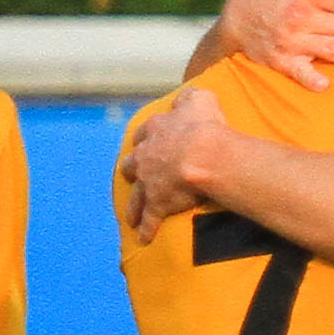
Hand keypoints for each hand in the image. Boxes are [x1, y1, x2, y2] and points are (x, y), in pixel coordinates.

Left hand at [116, 88, 226, 237]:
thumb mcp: (199, 99)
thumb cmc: (203, 125)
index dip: (146, 138)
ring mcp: (149, 182)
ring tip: (129, 217)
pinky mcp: (156, 204)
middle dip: (132, 170)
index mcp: (157, 130)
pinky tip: (144, 238)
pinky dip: (147, 229)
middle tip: (131, 175)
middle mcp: (147, 156)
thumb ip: (190, 97)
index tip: (145, 142)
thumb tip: (186, 96)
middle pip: (133, 164)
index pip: (146, 133)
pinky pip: (150, 220)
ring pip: (135, 196)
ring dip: (132, 206)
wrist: (202, 154)